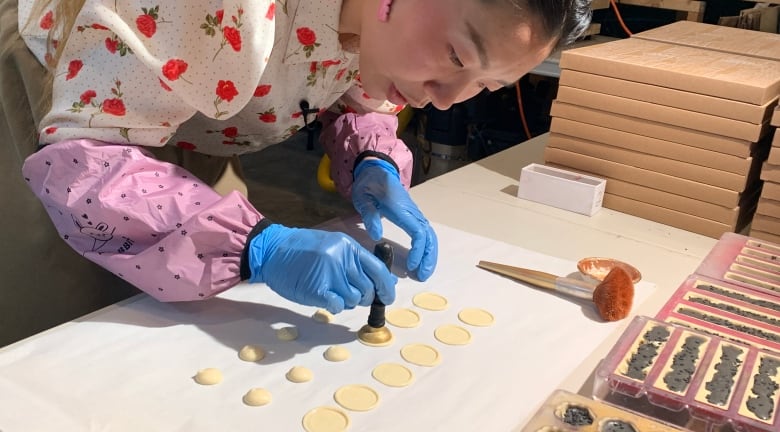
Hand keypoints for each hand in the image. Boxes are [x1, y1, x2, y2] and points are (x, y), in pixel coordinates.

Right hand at [246, 224, 396, 313]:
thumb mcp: (335, 247)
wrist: (271, 250)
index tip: (387, 298)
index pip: (378, 270)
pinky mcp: (317, 290)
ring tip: (333, 293)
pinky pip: (338, 306)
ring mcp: (329, 274)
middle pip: (368, 289)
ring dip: (347, 301)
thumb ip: (359, 263)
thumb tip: (388, 281)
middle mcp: (342, 259)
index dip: (386, 287)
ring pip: (354, 299)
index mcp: (349, 247)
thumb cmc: (303, 250)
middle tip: (348, 294)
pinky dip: (335, 306)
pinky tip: (326, 298)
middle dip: (364, 297)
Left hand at [352, 159, 437, 280]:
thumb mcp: (362, 198)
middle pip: (429, 236)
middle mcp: (412, 212)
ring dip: (430, 255)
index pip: (418, 232)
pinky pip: (425, 233)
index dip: (417, 250)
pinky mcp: (413, 216)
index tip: (410, 266)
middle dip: (428, 257)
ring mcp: (415, 214)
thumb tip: (376, 236)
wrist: (377, 170)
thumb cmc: (369, 184)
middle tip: (423, 276)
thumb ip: (369, 215)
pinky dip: (426, 248)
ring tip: (424, 273)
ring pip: (430, 235)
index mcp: (401, 209)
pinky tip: (421, 260)